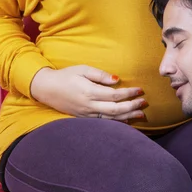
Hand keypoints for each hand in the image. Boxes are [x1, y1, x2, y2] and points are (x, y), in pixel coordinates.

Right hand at [30, 65, 146, 120]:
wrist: (47, 89)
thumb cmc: (66, 75)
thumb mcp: (83, 69)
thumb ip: (100, 75)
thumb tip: (117, 79)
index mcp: (90, 92)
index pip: (115, 95)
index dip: (129, 94)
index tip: (140, 90)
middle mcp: (89, 106)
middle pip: (116, 109)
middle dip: (132, 107)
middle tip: (144, 103)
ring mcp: (86, 114)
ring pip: (111, 119)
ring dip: (127, 117)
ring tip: (141, 115)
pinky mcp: (84, 118)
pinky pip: (103, 122)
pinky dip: (116, 122)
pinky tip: (126, 121)